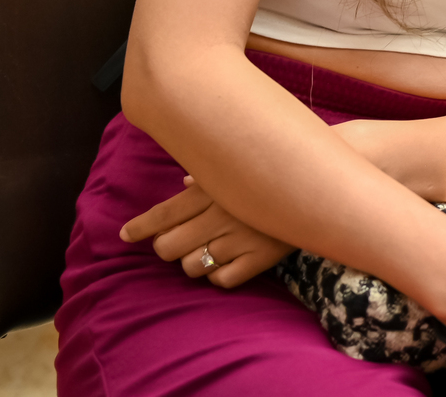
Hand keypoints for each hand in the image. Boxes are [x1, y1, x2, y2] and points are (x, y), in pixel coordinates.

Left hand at [120, 176, 295, 288]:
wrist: (321, 180)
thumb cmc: (273, 168)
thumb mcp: (237, 165)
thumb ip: (207, 177)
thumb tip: (183, 185)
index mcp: (209, 190)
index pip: (161, 215)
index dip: (139, 228)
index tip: (125, 235)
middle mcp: (219, 216)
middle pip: (168, 246)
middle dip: (166, 247)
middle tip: (174, 244)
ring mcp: (239, 239)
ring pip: (191, 267)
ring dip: (192, 262)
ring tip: (203, 253)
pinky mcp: (260, 258)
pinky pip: (222, 280)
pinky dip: (218, 275)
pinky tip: (224, 264)